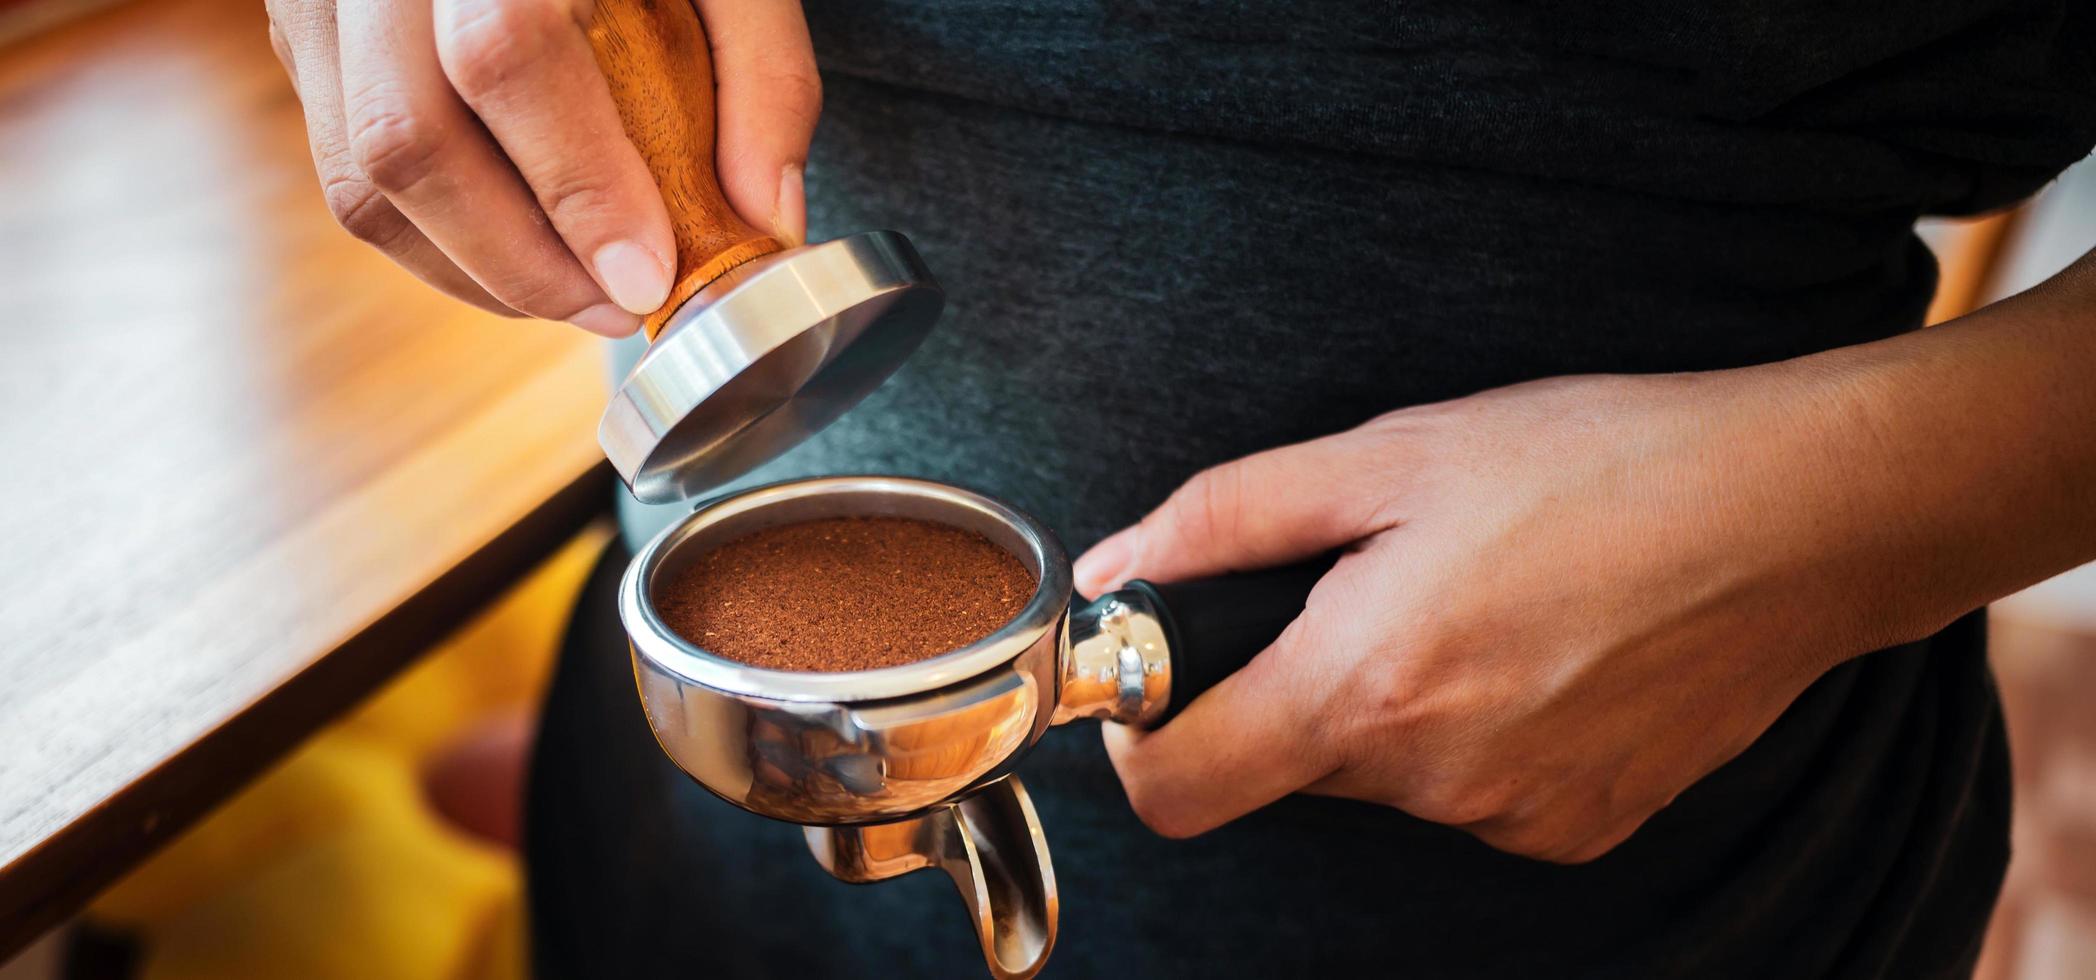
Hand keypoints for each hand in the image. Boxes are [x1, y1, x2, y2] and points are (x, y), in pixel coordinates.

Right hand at [266, 0, 817, 334]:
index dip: (577, 182)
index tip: (647, 274)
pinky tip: (525, 259)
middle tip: (621, 306)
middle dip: (523, 260)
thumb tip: (764, 218)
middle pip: (407, 139)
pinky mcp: (303, 43)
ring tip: (582, 295)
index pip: (504, 53)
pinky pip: (348, 179)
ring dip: (480, 272)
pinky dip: (441, 247)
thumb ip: (765, 73)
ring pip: (362, 181)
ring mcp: (320, 2)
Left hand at [1072, 367, 1959, 861]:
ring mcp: (1512, 820)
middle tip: (1372, 582)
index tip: (1160, 679)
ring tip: (1483, 598)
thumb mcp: (1390, 455)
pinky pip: (1475, 794)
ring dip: (1397, 702)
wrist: (1797, 517)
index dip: (1139, 742)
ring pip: (1388, 775)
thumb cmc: (1597, 463)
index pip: (1178, 792)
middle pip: (1289, 763)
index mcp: (1364, 689)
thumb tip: (1119, 566)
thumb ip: (1227, 518)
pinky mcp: (1580, 830)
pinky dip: (1478, 732)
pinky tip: (1542, 648)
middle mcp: (1432, 783)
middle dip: (1298, 683)